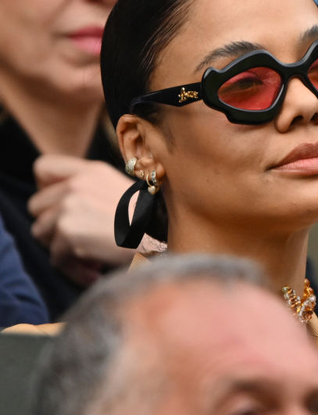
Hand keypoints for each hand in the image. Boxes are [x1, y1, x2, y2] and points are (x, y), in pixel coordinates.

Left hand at [28, 154, 135, 285]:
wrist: (161, 238)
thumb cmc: (146, 221)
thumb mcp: (118, 189)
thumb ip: (87, 189)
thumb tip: (58, 206)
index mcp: (90, 171)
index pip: (42, 167)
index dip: (45, 187)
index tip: (60, 204)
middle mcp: (76, 184)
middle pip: (35, 206)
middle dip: (52, 226)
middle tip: (77, 237)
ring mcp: (69, 207)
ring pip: (41, 234)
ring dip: (62, 249)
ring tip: (89, 257)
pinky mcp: (68, 232)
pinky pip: (55, 258)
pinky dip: (74, 270)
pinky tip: (95, 271)